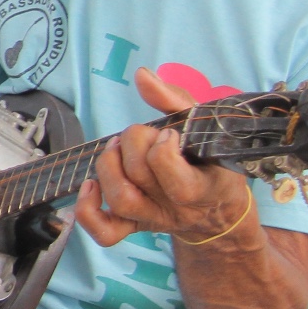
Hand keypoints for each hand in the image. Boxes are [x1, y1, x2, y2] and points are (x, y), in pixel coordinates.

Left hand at [76, 68, 253, 245]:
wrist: (218, 211)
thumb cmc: (212, 162)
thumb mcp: (206, 129)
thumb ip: (174, 100)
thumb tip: (142, 75)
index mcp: (204, 188)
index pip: (172, 175)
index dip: (162, 148)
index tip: (170, 134)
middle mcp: (177, 209)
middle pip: (139, 178)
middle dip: (134, 143)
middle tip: (145, 134)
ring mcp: (154, 219)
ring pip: (120, 200)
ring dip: (109, 166)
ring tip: (117, 147)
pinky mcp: (135, 226)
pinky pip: (105, 232)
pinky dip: (89, 211)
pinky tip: (91, 186)